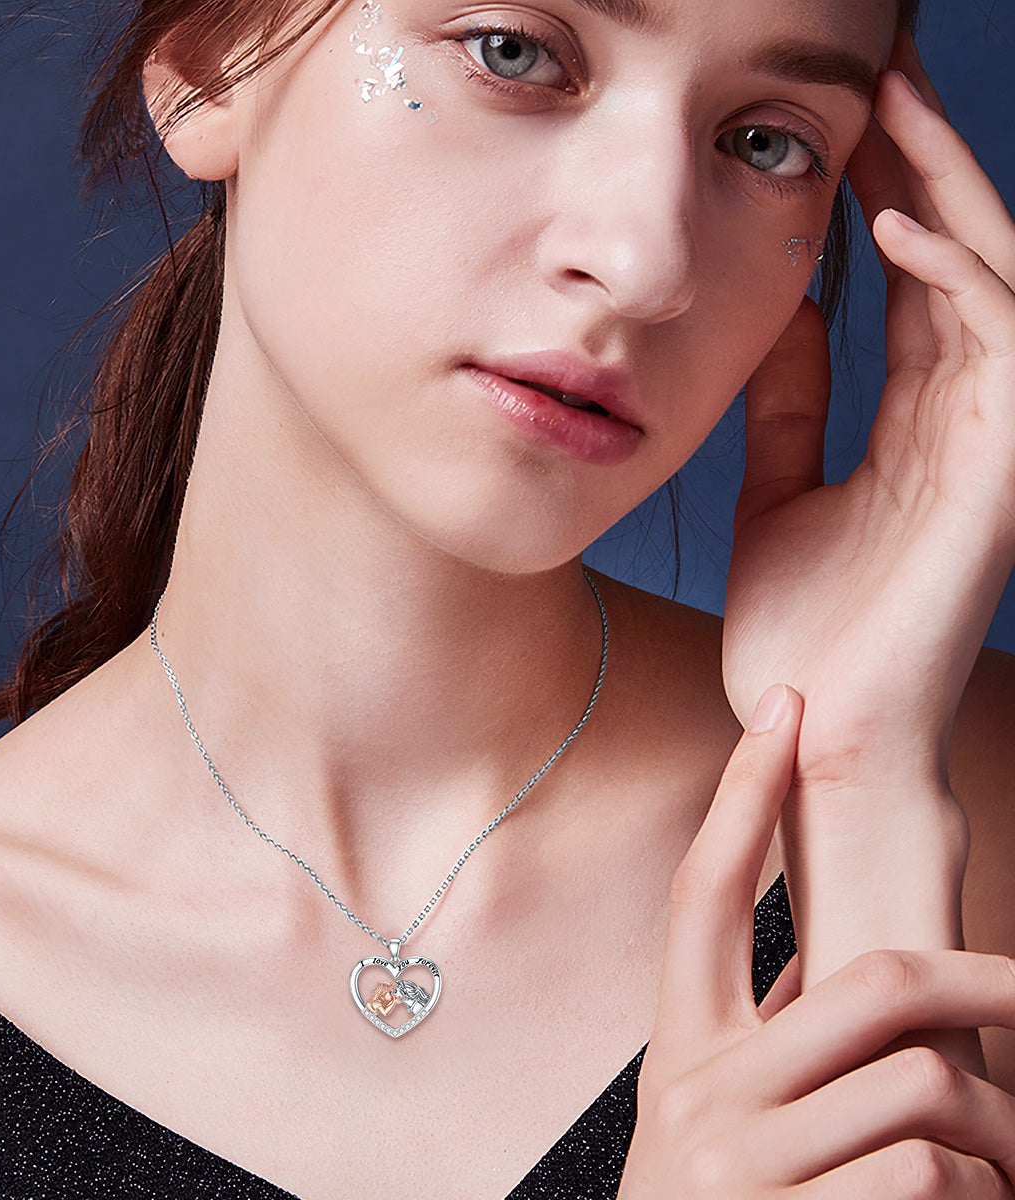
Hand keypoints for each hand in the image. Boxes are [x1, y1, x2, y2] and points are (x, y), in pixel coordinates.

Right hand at [619, 685, 1014, 1197]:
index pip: (702, 892)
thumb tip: (858, 988)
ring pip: (926, 1087)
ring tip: (1009, 1159)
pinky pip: (933, 1178)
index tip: (781, 709)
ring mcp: (746, 1163)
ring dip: (998, 1127)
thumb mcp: (717, 1118)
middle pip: (868, 983)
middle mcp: (699, 1089)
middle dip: (977, 981)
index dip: (743, 798)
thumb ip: (771, 1047)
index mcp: (681, 1046)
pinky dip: (976, 1194)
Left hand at [722, 34, 1014, 797]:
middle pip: (958, 265)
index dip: (884, 207)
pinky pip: (998, 351)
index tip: (835, 136)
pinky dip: (958, 282)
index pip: (913, 290)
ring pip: (991, 284)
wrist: (811, 729)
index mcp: (913, 427)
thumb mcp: (779, 495)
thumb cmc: (799, 632)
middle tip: (880, 81)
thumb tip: (774, 318)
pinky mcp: (1000, 474)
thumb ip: (790, 410)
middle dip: (926, 169)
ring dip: (950, 193)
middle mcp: (963, 422)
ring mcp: (990, 445)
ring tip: (895, 112)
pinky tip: (902, 228)